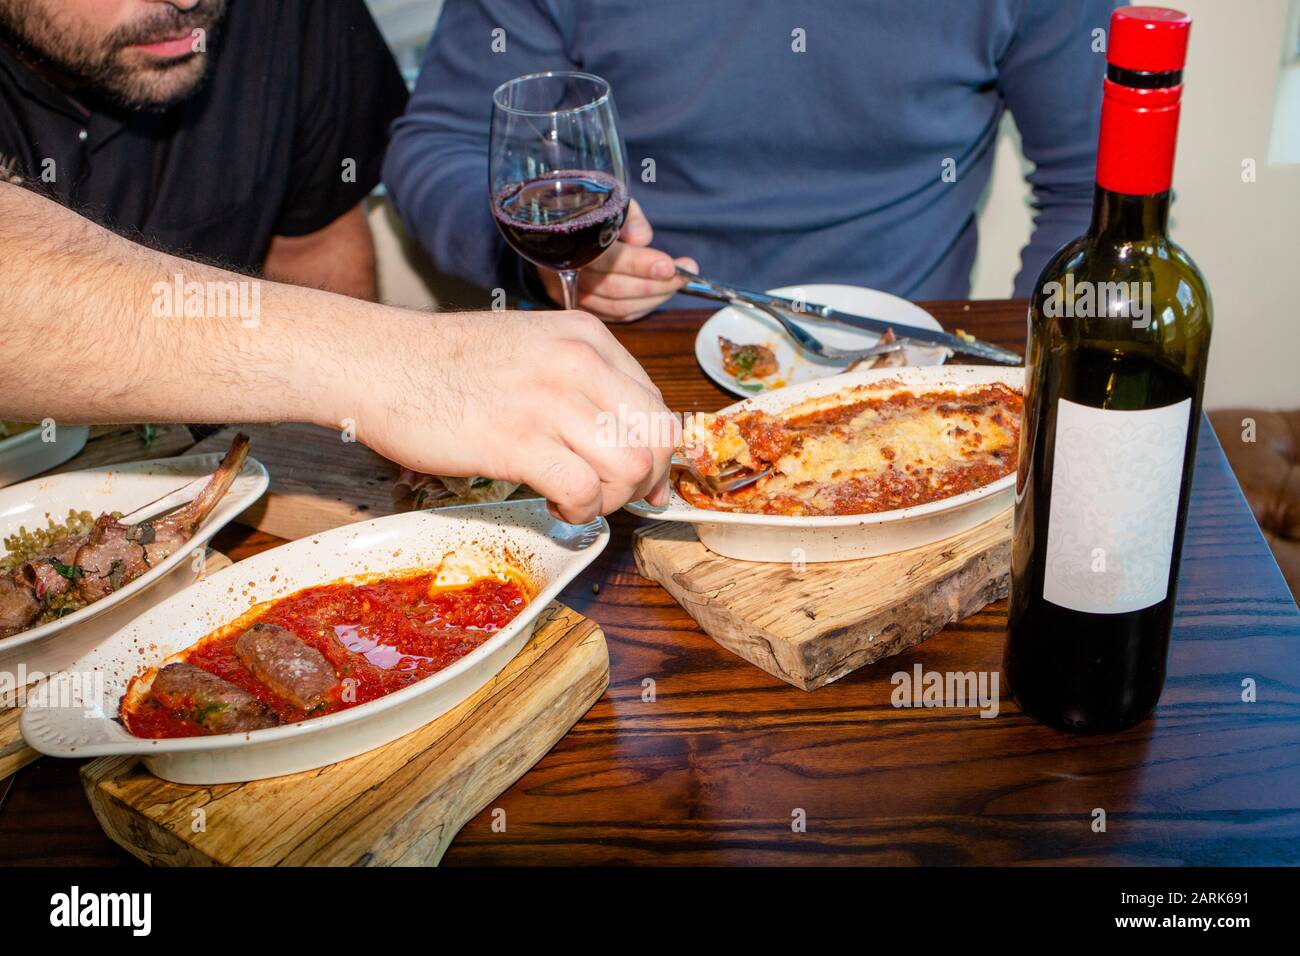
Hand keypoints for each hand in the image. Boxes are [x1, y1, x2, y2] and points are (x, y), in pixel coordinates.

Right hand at [339, 309, 676, 523]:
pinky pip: (584, 490)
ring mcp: (550, 399)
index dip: (655, 452)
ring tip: (579, 499)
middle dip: (645, 478)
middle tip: (609, 493)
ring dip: (613, 498)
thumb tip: (629, 444)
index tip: (638, 480)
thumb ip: (583, 386)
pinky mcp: (518, 440)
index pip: (657, 402)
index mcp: (587, 336)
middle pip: (659, 436)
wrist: (379, 364)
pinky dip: (581, 511)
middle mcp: (578, 361)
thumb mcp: (533, 350)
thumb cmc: (447, 366)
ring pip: (632, 466)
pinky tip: (556, 506)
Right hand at [538, 200, 697, 321]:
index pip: (608, 259)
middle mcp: (564, 274)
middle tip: (685, 273)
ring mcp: (570, 295)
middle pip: (616, 289)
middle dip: (657, 284)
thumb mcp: (605, 199)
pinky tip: (659, 293)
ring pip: (618, 307)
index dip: (640, 265)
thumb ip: (628, 216)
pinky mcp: (580, 306)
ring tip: (678, 282)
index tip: (670, 265)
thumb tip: (643, 239)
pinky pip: (616, 316)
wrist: (548, 228)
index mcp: (567, 241)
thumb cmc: (583, 209)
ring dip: (654, 298)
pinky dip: (642, 308)